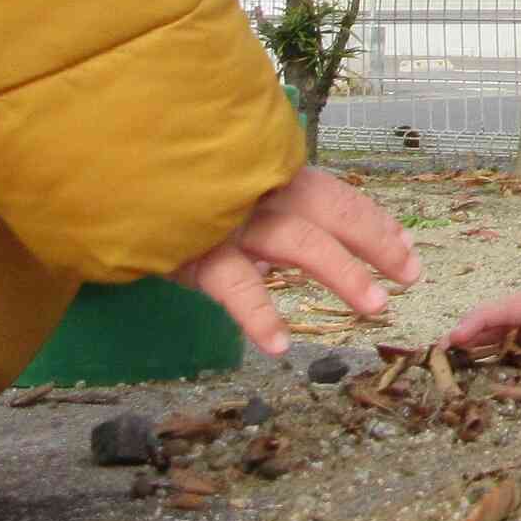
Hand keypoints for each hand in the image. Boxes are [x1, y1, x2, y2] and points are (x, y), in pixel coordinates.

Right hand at [170, 166, 422, 357]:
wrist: (109, 182)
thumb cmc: (176, 194)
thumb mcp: (229, 197)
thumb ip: (272, 216)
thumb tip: (321, 248)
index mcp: (269, 175)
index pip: (336, 195)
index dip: (374, 222)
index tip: (408, 250)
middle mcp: (256, 190)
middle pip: (330, 211)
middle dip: (376, 242)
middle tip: (411, 276)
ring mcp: (228, 218)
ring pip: (298, 241)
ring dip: (342, 273)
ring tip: (375, 306)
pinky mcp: (193, 250)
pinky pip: (235, 286)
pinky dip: (259, 315)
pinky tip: (281, 345)